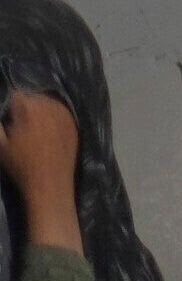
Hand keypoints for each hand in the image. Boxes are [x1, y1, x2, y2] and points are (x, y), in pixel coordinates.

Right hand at [4, 83, 70, 251]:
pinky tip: (47, 132)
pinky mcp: (74, 123)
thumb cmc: (21, 166)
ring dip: (39, 111)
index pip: (17, 96)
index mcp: (30, 109)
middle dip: (25, 108)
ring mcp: (65, 114)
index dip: (11, 107)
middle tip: (20, 126)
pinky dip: (52, 117)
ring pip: (48, 103)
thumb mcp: (1, 145)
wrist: (49, 184)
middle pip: (33, 98)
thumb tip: (2, 113)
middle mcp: (51, 106)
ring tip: (33, 129)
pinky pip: (60, 112)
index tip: (9, 119)